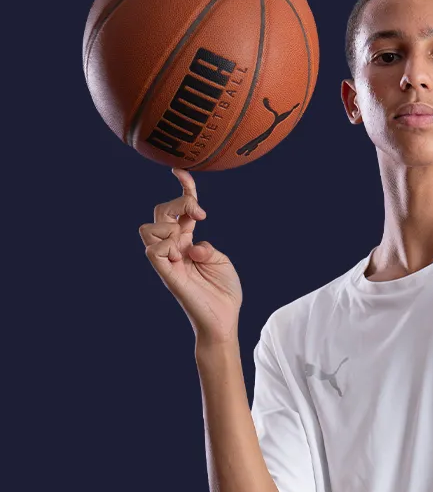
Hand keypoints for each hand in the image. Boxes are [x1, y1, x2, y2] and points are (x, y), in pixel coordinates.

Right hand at [138, 168, 242, 342]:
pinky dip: (167, 244)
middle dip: (178, 202)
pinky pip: (153, 250)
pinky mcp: (167, 274)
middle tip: (201, 213)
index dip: (181, 189)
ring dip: (169, 225)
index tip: (181, 172)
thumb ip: (205, 245)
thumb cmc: (224, 292)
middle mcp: (174, 248)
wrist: (224, 319)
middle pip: (160, 212)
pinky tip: (183, 251)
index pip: (177, 209)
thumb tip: (190, 242)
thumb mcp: (220, 259)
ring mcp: (168, 261)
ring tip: (188, 238)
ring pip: (148, 228)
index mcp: (188, 242)